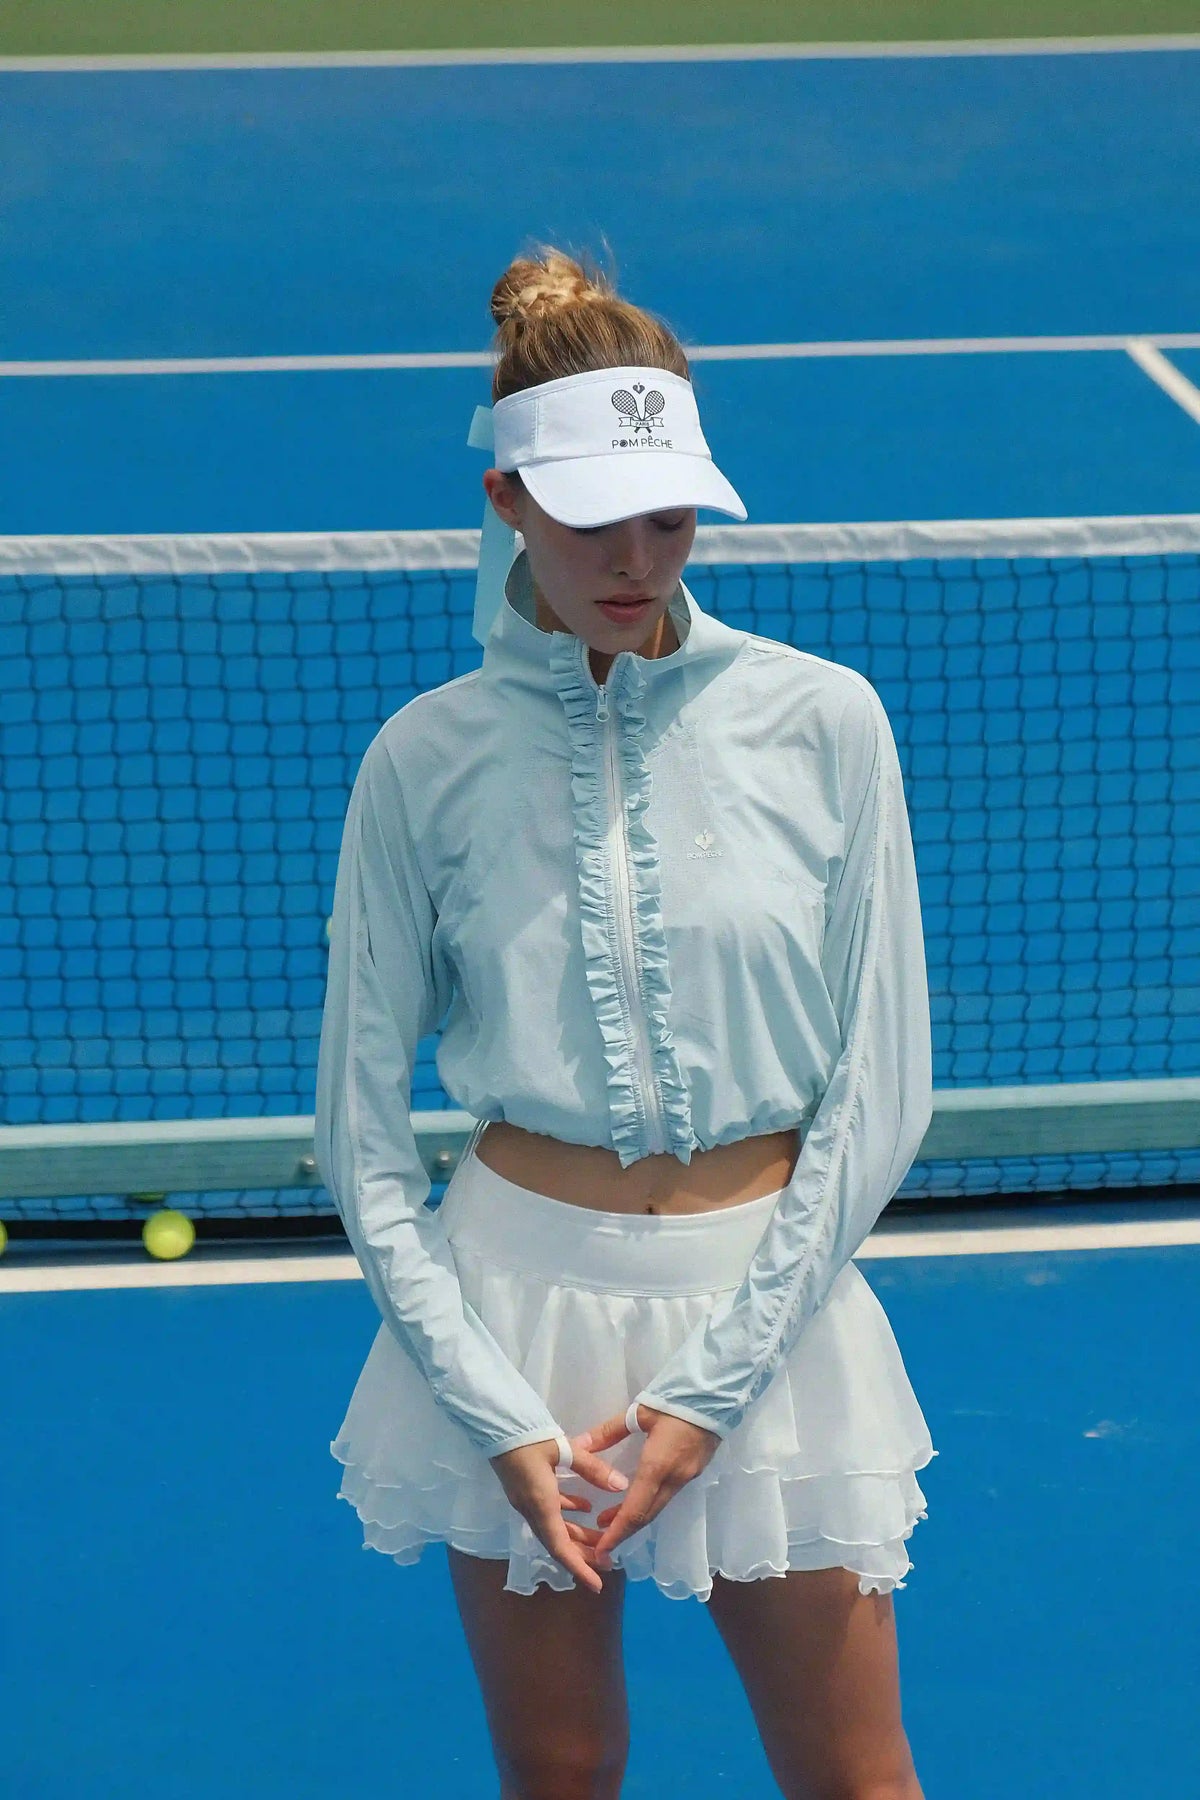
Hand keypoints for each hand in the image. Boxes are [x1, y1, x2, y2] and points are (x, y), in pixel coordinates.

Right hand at [490, 1430, 631, 1595]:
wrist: (497, 1423)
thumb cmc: (528, 1436)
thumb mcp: (563, 1449)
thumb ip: (592, 1468)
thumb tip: (621, 1486)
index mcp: (540, 1504)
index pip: (560, 1546)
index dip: (579, 1568)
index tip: (597, 1585)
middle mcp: (531, 1508)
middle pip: (558, 1541)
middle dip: (583, 1556)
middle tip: (608, 1563)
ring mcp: (526, 1499)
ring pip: (555, 1527)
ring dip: (577, 1535)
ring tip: (601, 1539)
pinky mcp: (525, 1488)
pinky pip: (549, 1510)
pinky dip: (568, 1513)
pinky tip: (585, 1509)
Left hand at [566, 1405, 720, 1566]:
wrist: (716, 1393)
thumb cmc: (675, 1399)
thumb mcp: (639, 1411)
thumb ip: (608, 1432)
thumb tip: (578, 1445)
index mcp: (658, 1465)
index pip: (635, 1510)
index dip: (616, 1532)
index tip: (601, 1549)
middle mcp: (674, 1479)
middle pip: (646, 1516)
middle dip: (623, 1532)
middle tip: (599, 1542)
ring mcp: (686, 1477)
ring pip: (657, 1508)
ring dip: (634, 1519)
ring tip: (608, 1521)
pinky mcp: (693, 1472)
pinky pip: (666, 1497)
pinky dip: (647, 1506)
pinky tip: (633, 1501)